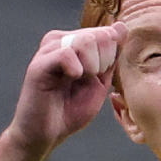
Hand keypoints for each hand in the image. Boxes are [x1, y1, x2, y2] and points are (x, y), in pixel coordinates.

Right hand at [4, 26, 120, 153]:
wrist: (47, 133)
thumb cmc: (70, 109)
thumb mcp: (101, 81)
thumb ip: (112, 55)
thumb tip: (122, 26)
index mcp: (74, 42)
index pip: (107, 33)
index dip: (112, 57)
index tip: (98, 76)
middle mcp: (59, 41)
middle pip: (98, 35)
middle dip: (103, 61)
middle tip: (87, 80)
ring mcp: (47, 51)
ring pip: (85, 41)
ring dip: (92, 66)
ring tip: (78, 80)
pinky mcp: (38, 64)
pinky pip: (66, 53)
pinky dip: (77, 69)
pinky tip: (71, 79)